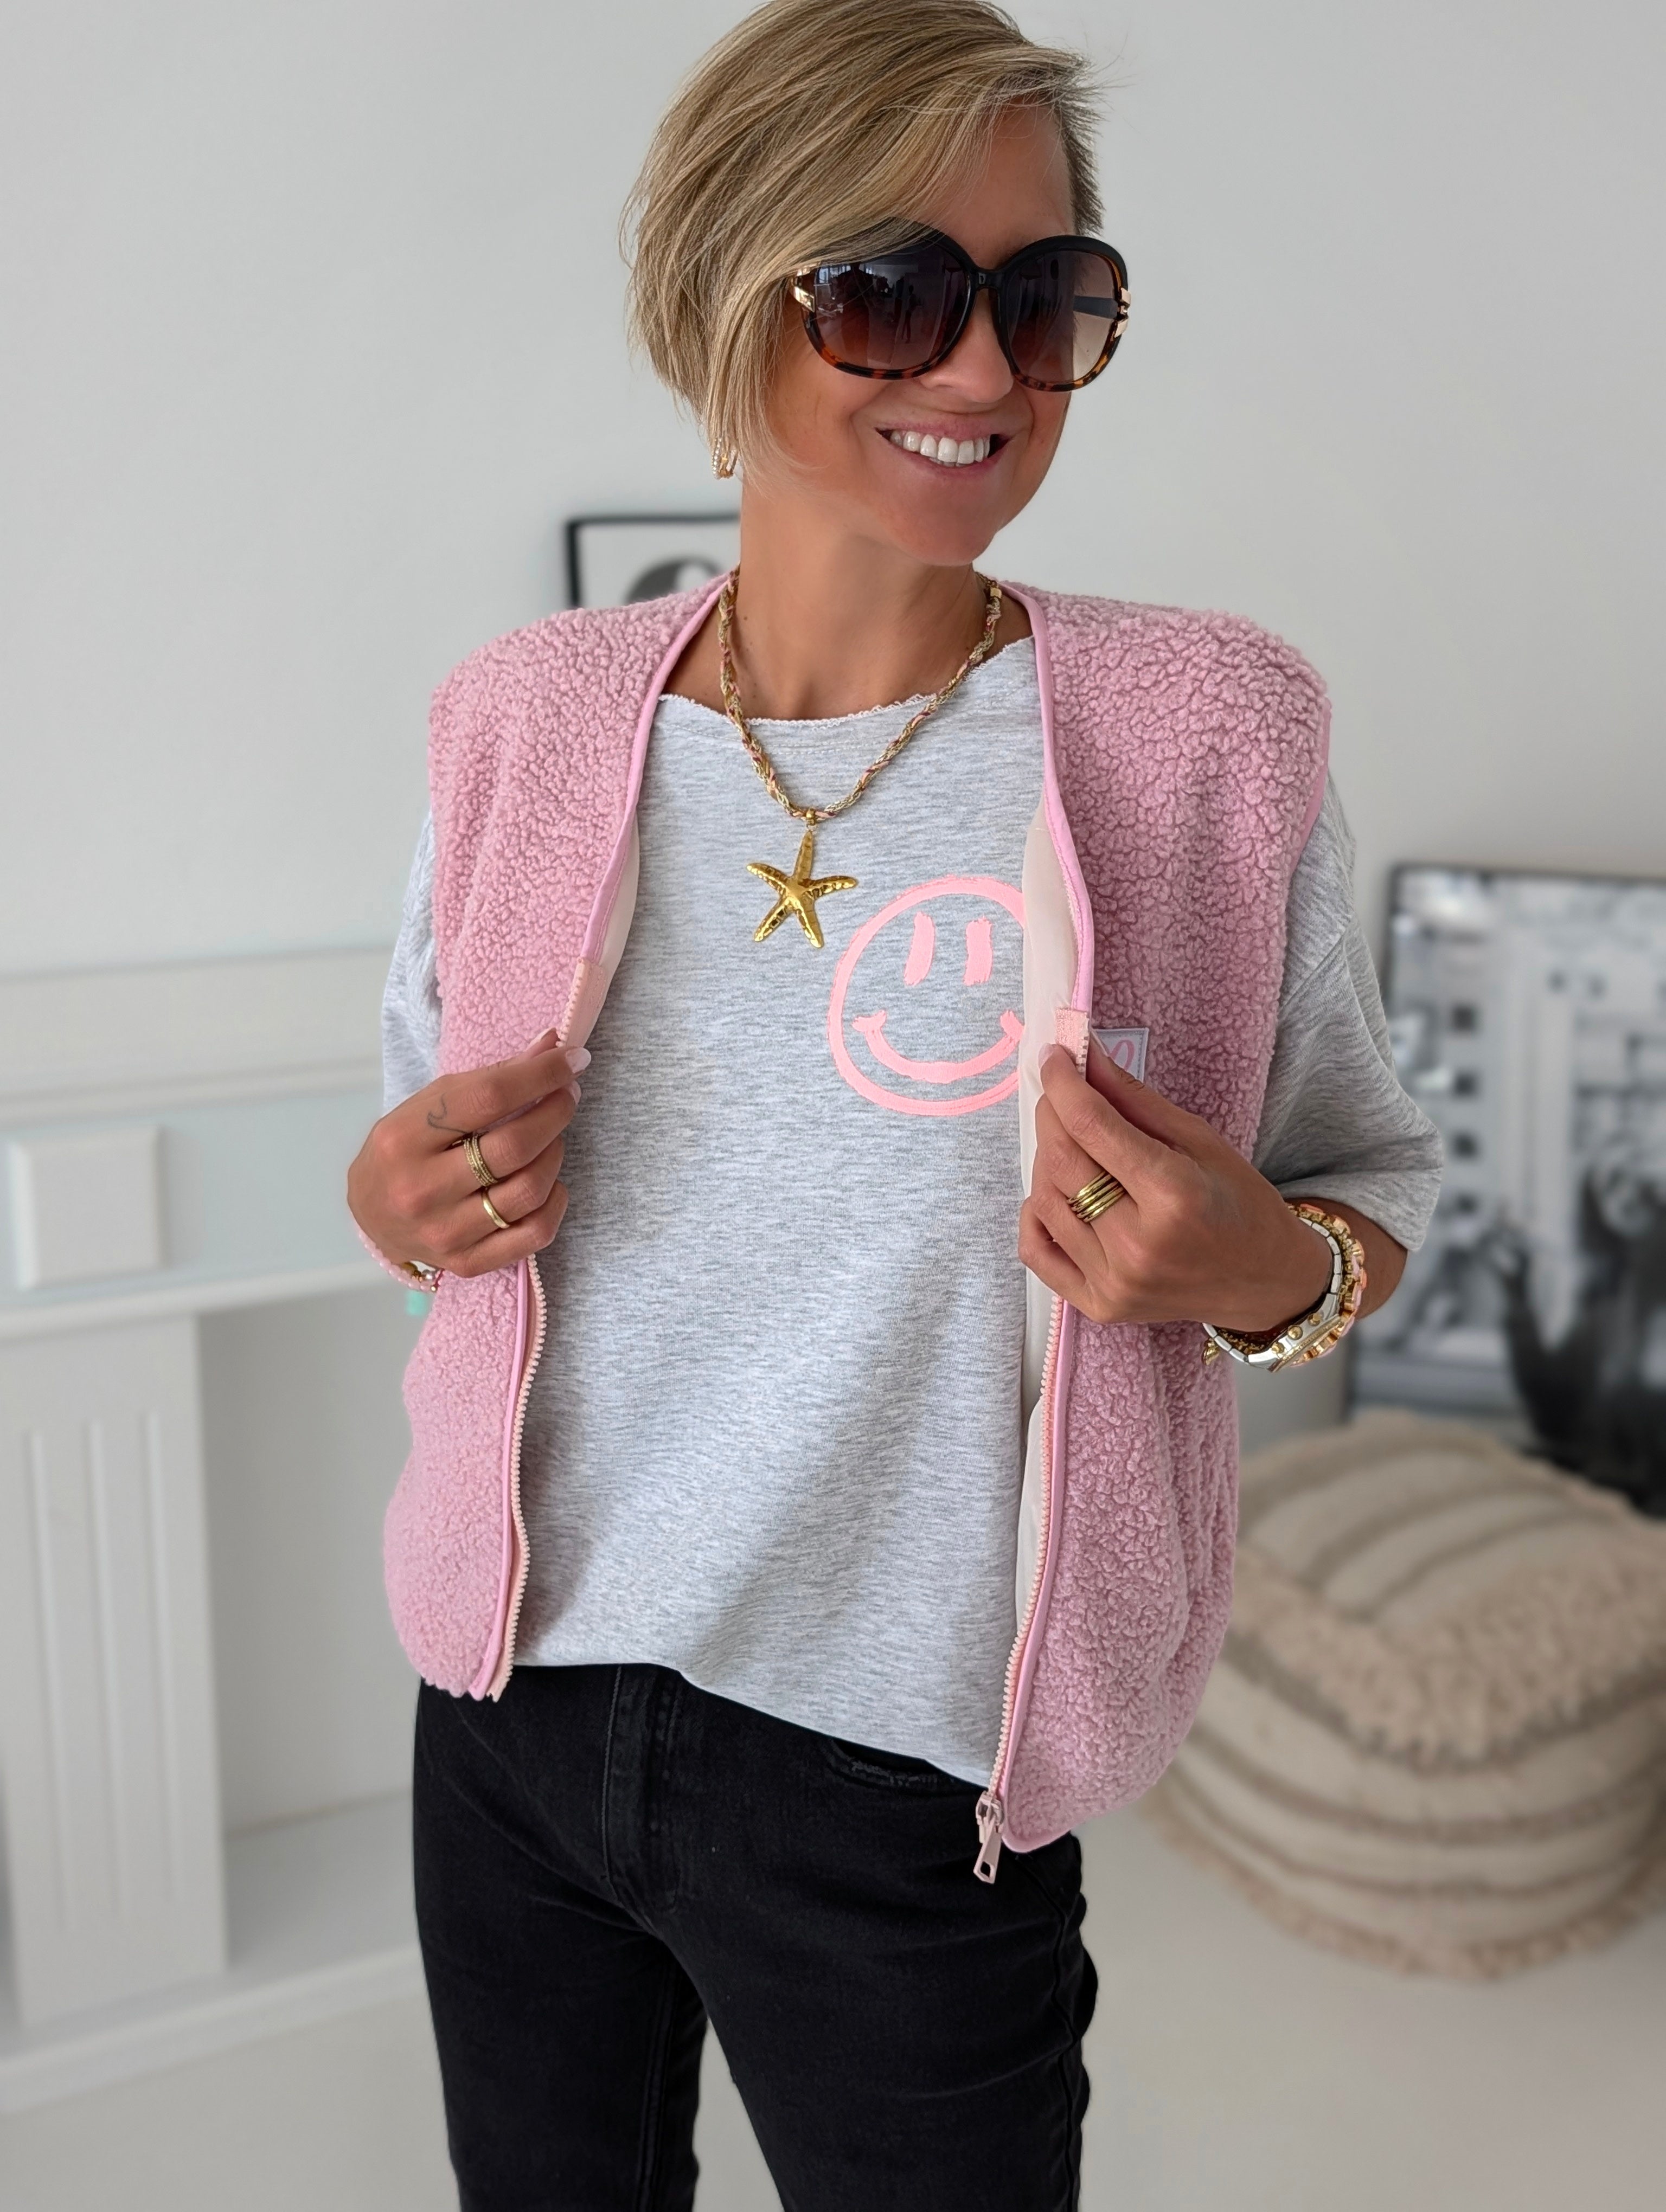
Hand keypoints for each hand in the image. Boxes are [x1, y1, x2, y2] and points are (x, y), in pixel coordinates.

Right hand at [347, 1031, 587, 1279]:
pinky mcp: (467, 1262)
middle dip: (556, 1112)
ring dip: (555, 1153)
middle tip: (567, 1096)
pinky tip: (549, 1182)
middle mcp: (420, 1189)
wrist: (370, 1215)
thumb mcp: (431, 1105)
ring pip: (530, 1189)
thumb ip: (490, 1078)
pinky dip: (555, 1201)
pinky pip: (535, 1232)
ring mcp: (444, 1232)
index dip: (540, 1075)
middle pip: (514, 1146)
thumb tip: (553, 1045)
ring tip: (550, 1137)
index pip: (488, 1097)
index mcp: (403, 1138)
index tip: (572, 1060)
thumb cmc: (406, 1149)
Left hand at [1019, 1039, 1332, 1331]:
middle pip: (1061, 1160)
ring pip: (1044, 1200)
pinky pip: (1037, 1252)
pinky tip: (1059, 1194)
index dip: (1064, 1083)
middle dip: (1052, 1114)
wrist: (1262, 1282)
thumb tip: (1086, 1058)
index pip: (1091, 1125)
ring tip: (1071, 1145)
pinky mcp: (1100, 1305)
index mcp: (1173, 1195)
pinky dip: (1035, 1214)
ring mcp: (1115, 1281)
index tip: (1054, 1057)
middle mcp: (1138, 1244)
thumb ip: (1134, 1100)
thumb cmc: (1238, 1204)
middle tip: (1061, 1094)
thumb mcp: (1200, 1140)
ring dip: (1046, 1160)